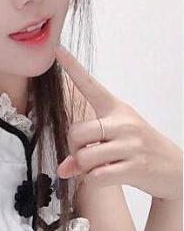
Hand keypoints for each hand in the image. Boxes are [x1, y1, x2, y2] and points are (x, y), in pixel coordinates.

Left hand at [55, 44, 182, 200]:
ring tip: (99, 167)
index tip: (58, 50)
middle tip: (87, 156)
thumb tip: (64, 169)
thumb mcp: (116, 142)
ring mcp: (130, 144)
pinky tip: (106, 177)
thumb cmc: (140, 151)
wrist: (175, 169)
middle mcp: (123, 122)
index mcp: (116, 109)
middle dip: (75, 149)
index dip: (73, 69)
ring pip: (84, 157)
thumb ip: (87, 150)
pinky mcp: (134, 166)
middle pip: (76, 132)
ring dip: (84, 168)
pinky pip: (96, 176)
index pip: (91, 86)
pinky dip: (94, 180)